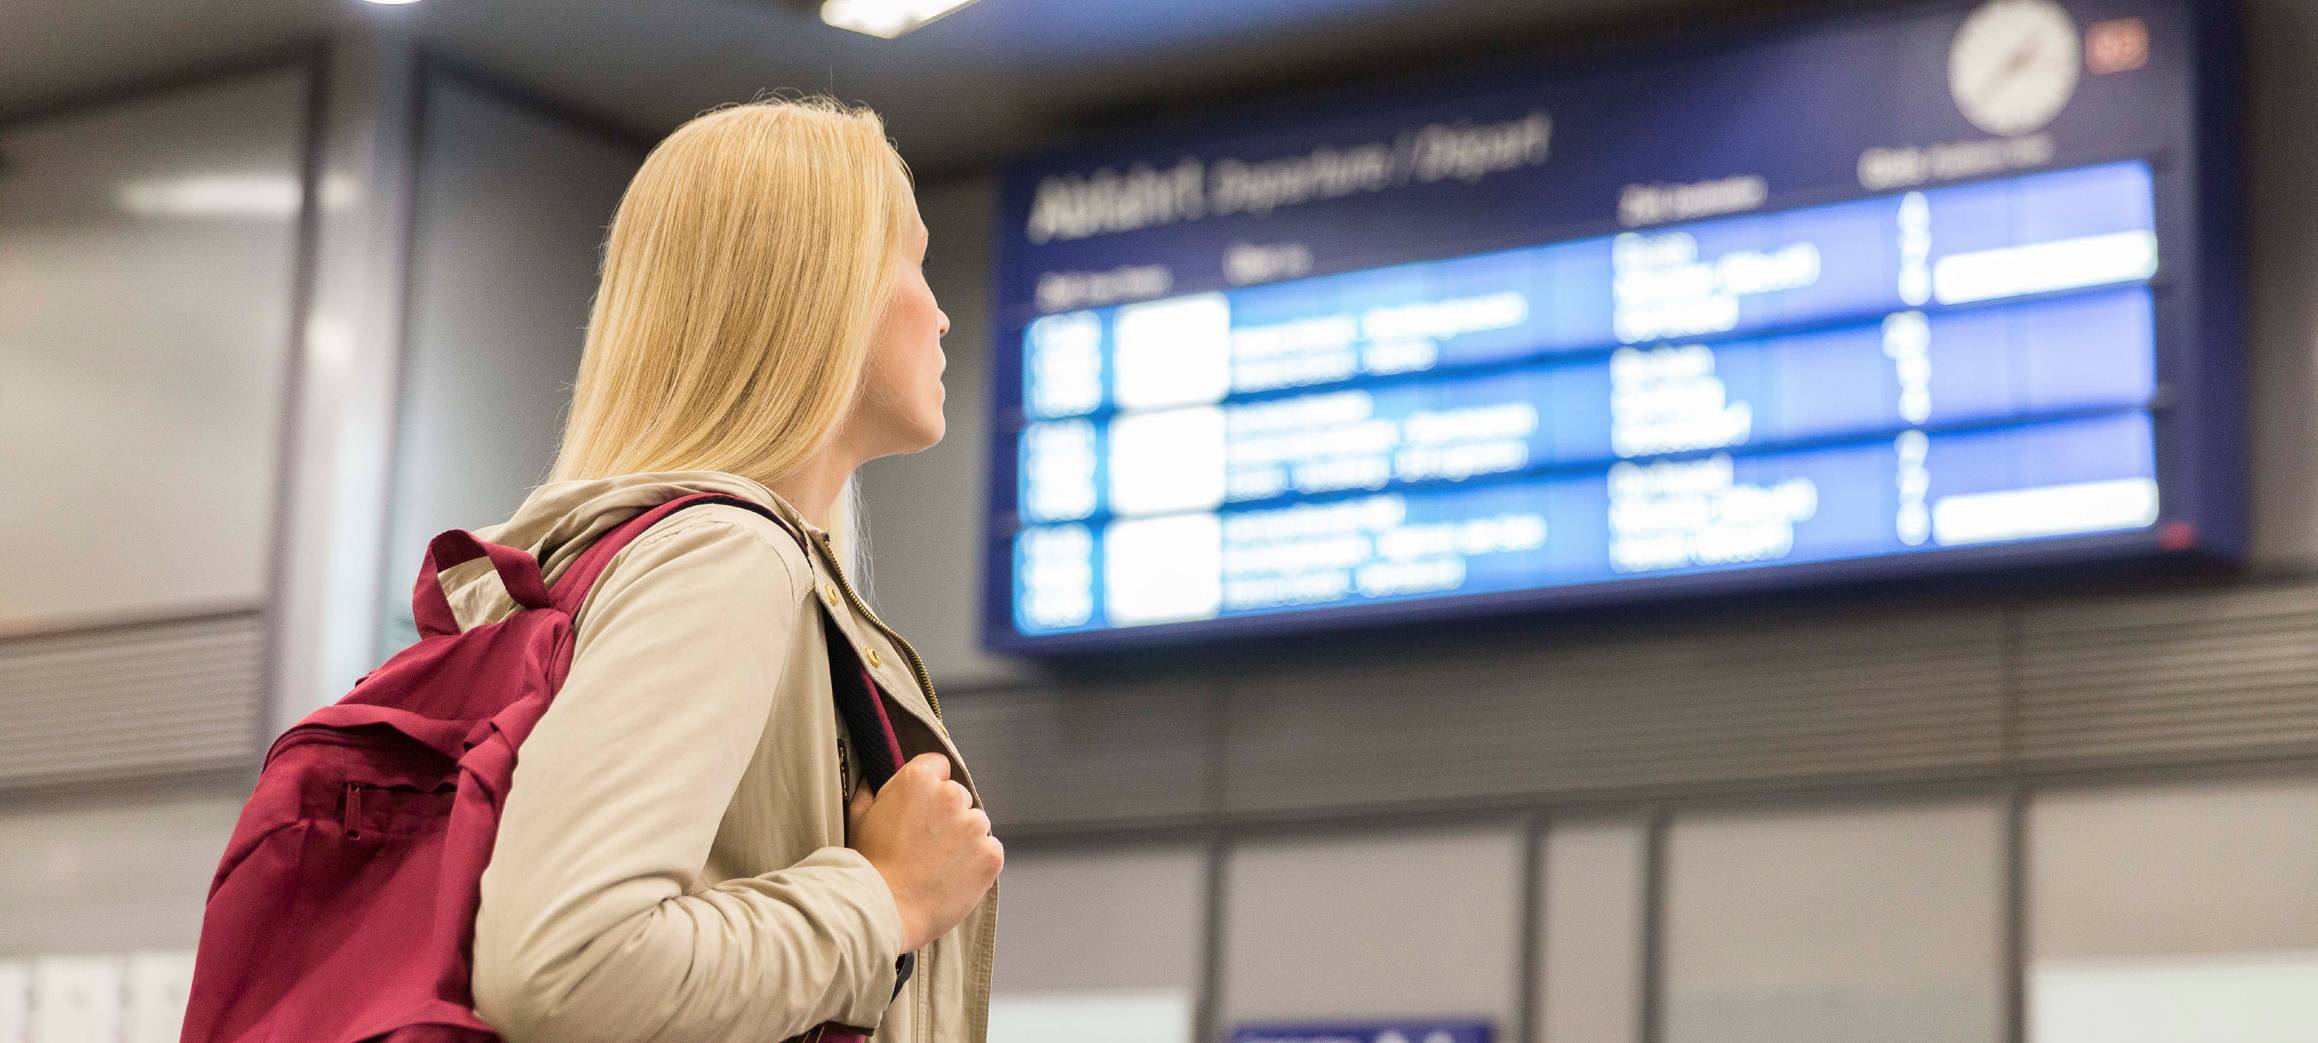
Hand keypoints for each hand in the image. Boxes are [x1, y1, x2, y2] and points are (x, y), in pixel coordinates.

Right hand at [848, 753, 1002, 951]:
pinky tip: (955, 877)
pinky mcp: (991, 854)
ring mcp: (974, 825)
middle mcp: (951, 796)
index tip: (923, 807)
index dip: (930, 787)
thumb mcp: (860, 819)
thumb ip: (872, 792)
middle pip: (958, 797)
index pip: (938, 765)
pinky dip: (978, 862)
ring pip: (976, 824)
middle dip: (947, 816)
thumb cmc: (869, 867)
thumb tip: (873, 781)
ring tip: (939, 866)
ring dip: (964, 839)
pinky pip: (991, 851)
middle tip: (927, 844)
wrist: (886, 911)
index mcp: (918, 780)